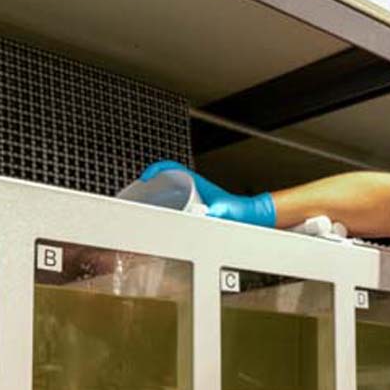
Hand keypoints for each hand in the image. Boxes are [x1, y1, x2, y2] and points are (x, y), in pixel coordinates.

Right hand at [139, 160, 275, 226]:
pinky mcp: (193, 209)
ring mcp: (192, 197)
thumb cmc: (239, 211)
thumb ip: (216, 215)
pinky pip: (173, 206)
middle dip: (149, 185)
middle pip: (164, 180)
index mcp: (197, 182)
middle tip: (138, 195)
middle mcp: (192, 188)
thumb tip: (203, 218)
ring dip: (154, 198)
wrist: (250, 217)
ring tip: (145, 208)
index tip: (146, 178)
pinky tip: (160, 222)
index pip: (171, 168)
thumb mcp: (225, 212)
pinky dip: (163, 210)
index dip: (156, 170)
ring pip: (167, 193)